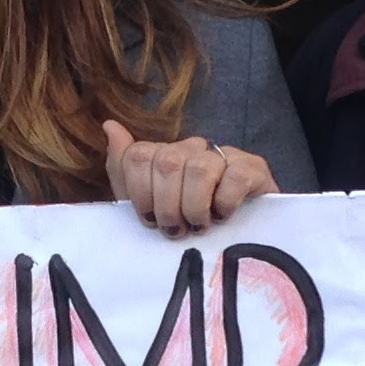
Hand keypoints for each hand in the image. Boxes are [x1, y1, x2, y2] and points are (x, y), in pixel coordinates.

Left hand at [103, 121, 276, 235]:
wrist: (242, 240)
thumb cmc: (189, 223)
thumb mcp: (149, 204)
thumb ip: (125, 168)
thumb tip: (110, 125)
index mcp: (166, 153)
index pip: (138, 156)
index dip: (139, 194)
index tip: (150, 220)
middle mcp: (194, 148)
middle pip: (167, 162)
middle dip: (166, 206)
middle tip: (176, 229)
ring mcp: (226, 156)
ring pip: (200, 169)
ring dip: (195, 208)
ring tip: (199, 226)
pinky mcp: (254, 169)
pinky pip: (234, 177)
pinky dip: (224, 204)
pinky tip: (223, 217)